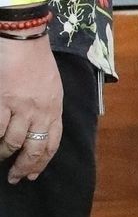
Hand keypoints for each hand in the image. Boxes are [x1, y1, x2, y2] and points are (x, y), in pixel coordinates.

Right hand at [0, 36, 63, 182]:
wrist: (23, 38)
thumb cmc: (37, 60)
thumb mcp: (52, 86)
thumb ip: (47, 108)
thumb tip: (39, 129)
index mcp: (54, 108)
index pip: (52, 143)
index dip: (42, 162)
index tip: (33, 175)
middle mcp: (40, 111)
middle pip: (34, 149)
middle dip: (24, 167)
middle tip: (14, 177)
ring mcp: (20, 107)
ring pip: (13, 142)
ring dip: (4, 153)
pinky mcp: (2, 100)